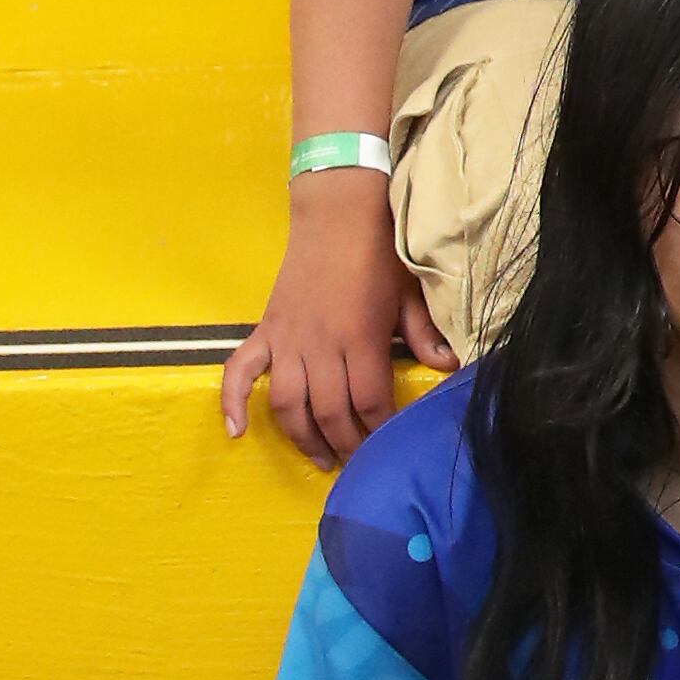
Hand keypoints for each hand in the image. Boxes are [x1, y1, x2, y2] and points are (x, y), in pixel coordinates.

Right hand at [224, 178, 453, 465]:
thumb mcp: (408, 293)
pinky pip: (239, 372)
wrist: (336, 213)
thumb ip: (423, 334)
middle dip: (345, 445)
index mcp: (359, 338)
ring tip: (322, 459)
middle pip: (329, 412)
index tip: (390, 448)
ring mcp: (287, 339)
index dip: (380, 431)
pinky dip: (232, 402)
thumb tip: (447, 368)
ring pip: (288, 404)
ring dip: (303, 438)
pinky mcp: (265, 330)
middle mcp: (319, 345)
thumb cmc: (378, 252)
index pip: (369, 402)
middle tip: (358, 466)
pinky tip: (237, 432)